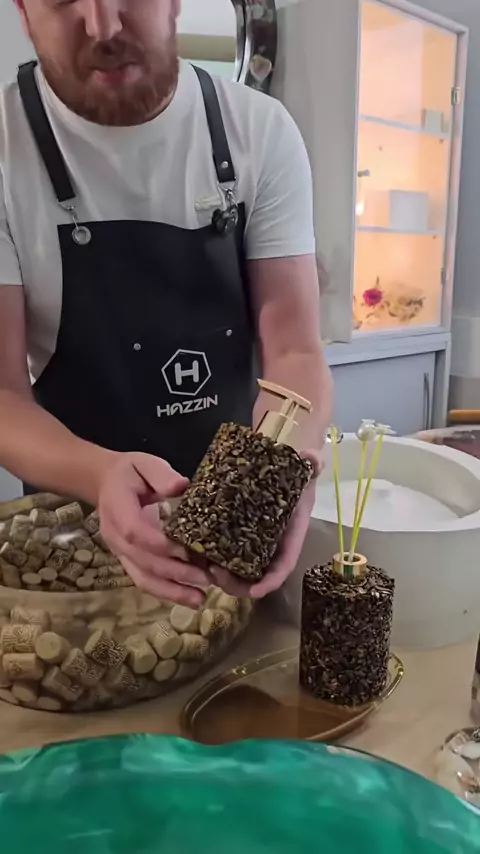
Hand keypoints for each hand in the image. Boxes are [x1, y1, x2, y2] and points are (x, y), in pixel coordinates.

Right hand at [98, 452, 209, 606]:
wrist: (104, 483)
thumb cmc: (129, 473)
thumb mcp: (143, 463)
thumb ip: (160, 474)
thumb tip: (181, 486)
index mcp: (117, 509)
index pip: (136, 532)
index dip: (160, 544)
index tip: (188, 550)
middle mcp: (116, 537)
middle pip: (143, 561)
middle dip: (175, 572)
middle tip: (206, 578)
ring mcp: (120, 553)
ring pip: (143, 578)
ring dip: (172, 591)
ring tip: (200, 599)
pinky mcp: (129, 561)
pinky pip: (146, 581)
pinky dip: (167, 592)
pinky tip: (190, 599)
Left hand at [211, 450, 322, 598]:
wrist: (287, 463)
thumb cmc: (298, 470)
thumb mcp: (307, 466)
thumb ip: (312, 464)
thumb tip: (313, 459)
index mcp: (292, 533)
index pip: (284, 563)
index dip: (271, 580)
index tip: (256, 591)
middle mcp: (274, 542)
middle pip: (257, 575)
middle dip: (238, 584)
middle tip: (216, 575)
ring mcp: (255, 539)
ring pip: (239, 569)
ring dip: (222, 575)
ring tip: (204, 567)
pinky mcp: (237, 530)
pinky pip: (225, 550)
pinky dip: (211, 557)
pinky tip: (196, 554)